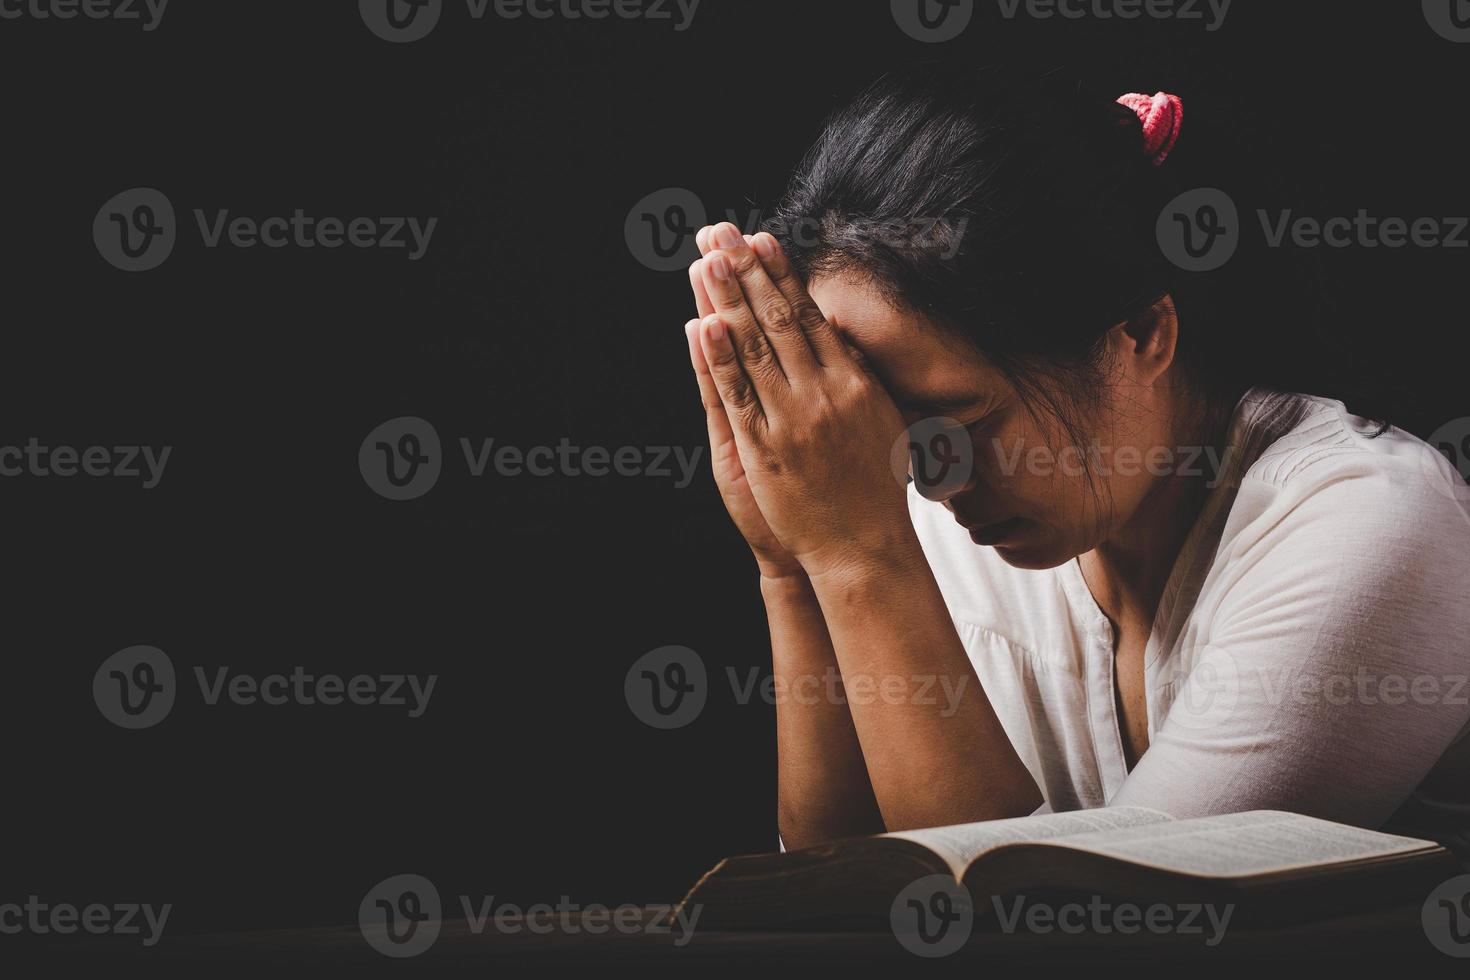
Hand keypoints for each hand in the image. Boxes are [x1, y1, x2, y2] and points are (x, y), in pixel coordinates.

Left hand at [687, 223, 914, 579]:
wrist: (865, 548)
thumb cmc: (876, 489)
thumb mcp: (882, 422)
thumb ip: (860, 375)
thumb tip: (838, 333)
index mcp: (852, 383)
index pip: (809, 317)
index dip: (781, 276)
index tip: (761, 240)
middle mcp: (823, 393)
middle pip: (777, 321)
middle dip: (746, 273)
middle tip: (721, 234)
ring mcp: (792, 421)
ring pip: (754, 349)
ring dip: (727, 301)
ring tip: (705, 261)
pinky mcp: (765, 450)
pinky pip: (738, 397)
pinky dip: (719, 361)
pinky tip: (703, 327)